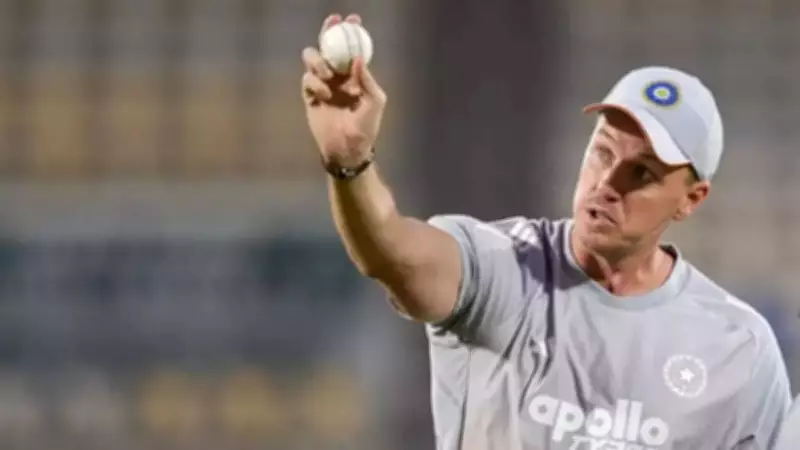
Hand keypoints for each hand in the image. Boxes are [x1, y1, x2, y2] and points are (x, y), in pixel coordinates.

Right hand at [301, 14, 386, 167]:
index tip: (353, 20)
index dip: (351, 32)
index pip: (352, 47)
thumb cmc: (367, 127)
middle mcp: (338, 76)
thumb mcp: (375, 102)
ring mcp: (323, 85)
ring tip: (328, 73)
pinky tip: (324, 96)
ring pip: (312, 59)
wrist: (348, 149)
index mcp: (355, 75)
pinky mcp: (310, 97)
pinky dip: (314, 84)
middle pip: (328, 46)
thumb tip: (359, 58)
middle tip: (332, 24)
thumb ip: (367, 79)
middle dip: (328, 32)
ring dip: (318, 61)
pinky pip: (307, 80)